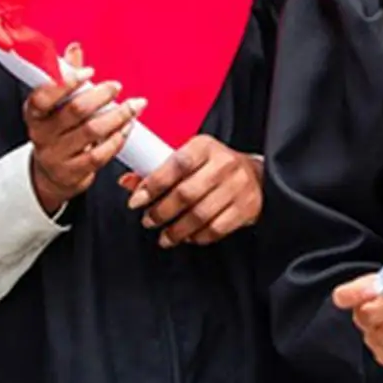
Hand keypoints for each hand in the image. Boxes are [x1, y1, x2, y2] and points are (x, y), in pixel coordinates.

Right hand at [23, 43, 144, 216]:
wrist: (51, 173)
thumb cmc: (57, 131)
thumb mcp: (56, 105)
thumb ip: (66, 76)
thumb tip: (75, 48)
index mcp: (34, 113)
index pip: (43, 96)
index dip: (66, 83)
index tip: (89, 71)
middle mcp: (42, 134)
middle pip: (74, 111)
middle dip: (100, 95)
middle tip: (117, 86)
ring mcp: (56, 155)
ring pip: (92, 132)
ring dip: (118, 115)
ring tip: (134, 105)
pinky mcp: (73, 173)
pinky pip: (100, 154)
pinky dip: (118, 138)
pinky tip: (128, 127)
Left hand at [123, 137, 262, 246]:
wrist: (256, 176)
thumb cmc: (213, 167)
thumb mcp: (189, 158)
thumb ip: (157, 170)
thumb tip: (126, 182)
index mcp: (206, 146)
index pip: (177, 164)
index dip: (153, 184)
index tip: (136, 200)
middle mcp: (224, 164)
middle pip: (186, 193)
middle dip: (161, 212)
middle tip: (148, 220)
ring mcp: (238, 187)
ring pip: (200, 215)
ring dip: (176, 230)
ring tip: (164, 236)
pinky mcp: (247, 208)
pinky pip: (216, 229)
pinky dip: (198, 236)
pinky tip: (188, 236)